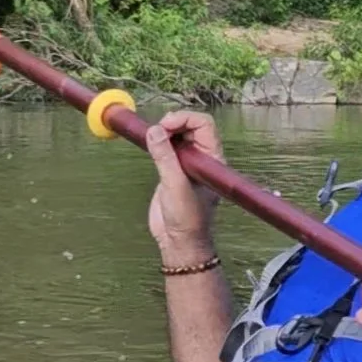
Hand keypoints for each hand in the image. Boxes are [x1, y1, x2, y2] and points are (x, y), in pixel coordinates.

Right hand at [146, 108, 224, 262]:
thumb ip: (164, 156)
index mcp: (212, 159)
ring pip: (178, 135)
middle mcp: (202, 158)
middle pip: (191, 126)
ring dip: (164, 131)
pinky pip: (167, 148)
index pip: (204, 125)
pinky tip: (149, 144)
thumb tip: (154, 130)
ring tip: (151, 138)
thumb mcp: (174, 185)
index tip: (166, 126)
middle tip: (156, 131)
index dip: (185, 119)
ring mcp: (187, 164)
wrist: (178, 241)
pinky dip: (158, 142)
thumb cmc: (187, 218)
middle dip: (173, 123)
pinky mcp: (173, 170)